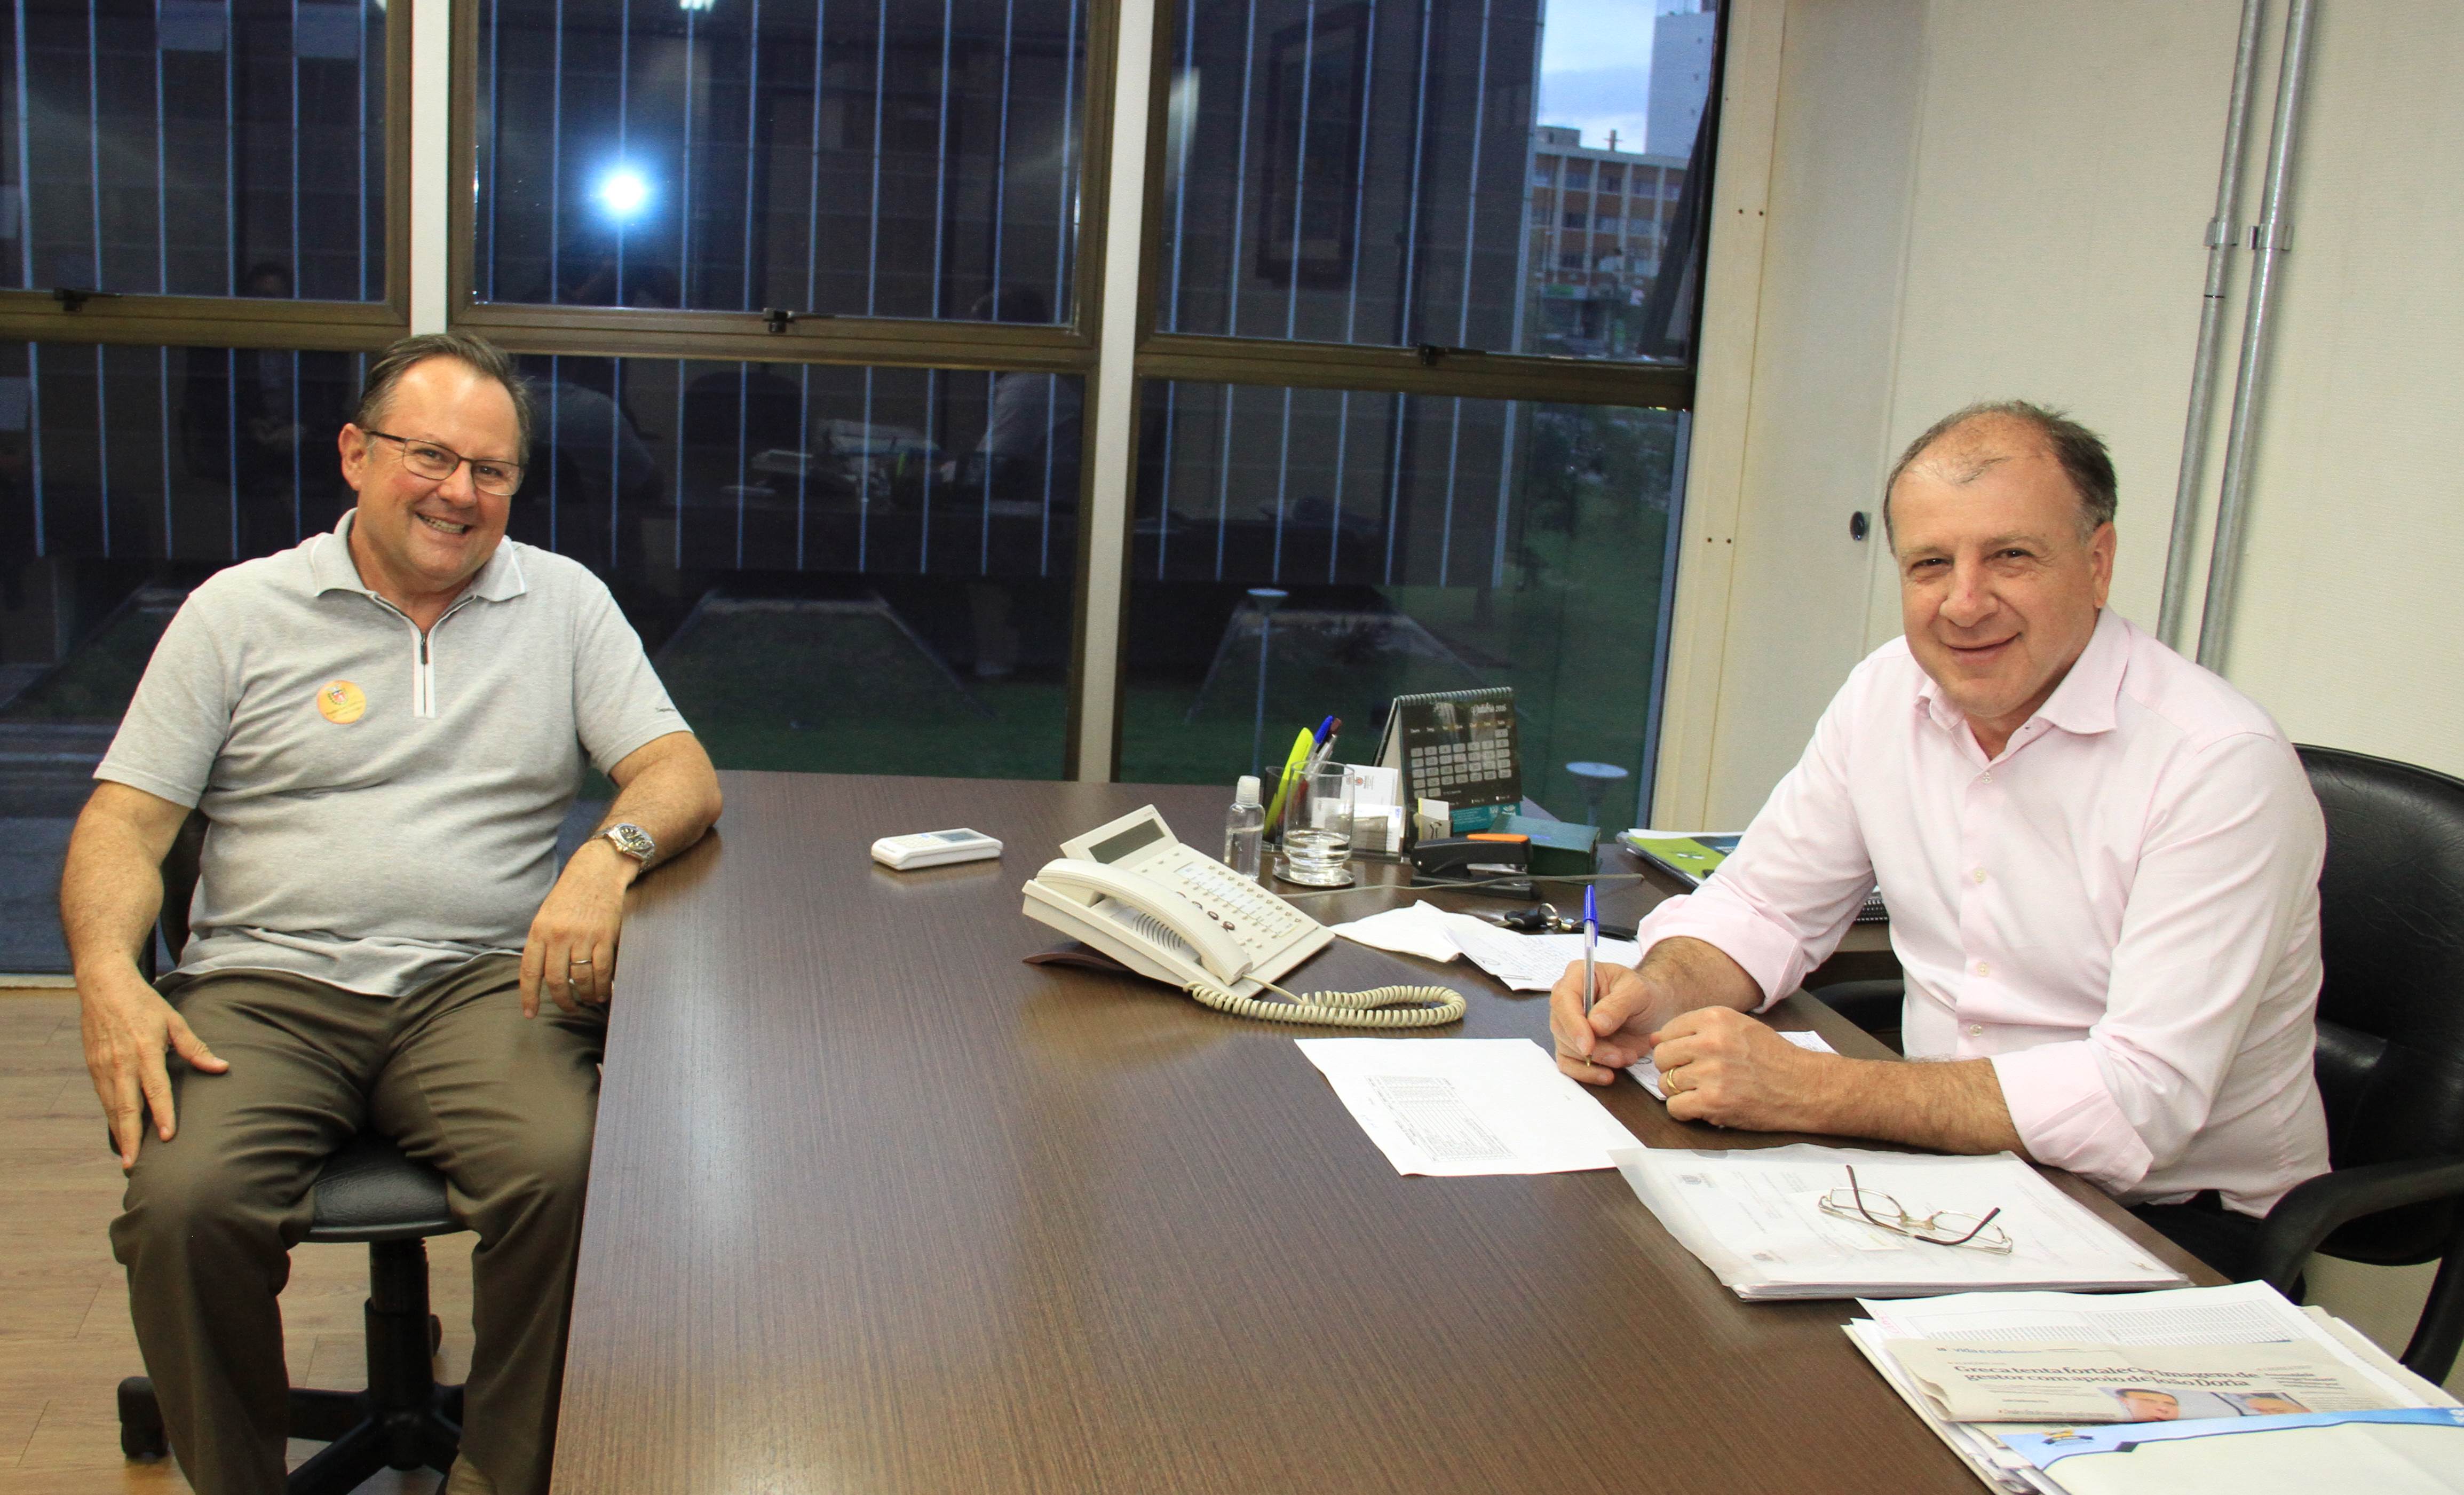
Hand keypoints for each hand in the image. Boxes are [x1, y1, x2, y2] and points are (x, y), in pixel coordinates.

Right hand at [77, 963, 227, 1169]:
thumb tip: (221, 1067)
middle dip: (131, 1138)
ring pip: (112, 1107)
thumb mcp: (174, 1020)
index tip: (168, 1136)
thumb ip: (195, 1047)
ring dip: (120, 1133)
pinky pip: (103, 1098)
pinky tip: (120, 1132)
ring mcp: (103, 1066)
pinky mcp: (93, 1067)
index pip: (156, 1089)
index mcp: (145, 1050)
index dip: (163, 1114)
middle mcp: (121, 1062)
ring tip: (128, 1158)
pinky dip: (111, 1117)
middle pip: (127, 1107)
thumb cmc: (144, 1003)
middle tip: (134, 1165)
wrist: (103, 986)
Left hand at [520, 841, 630, 1016]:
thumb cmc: (571, 894)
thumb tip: (544, 975)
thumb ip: (543, 943)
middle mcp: (559, 936)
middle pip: (557, 980)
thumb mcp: (547, 915)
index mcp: (540, 931)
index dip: (529, 996)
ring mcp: (583, 937)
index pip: (530, 971)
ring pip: (581, 978)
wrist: (597, 871)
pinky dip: (603, 985)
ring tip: (589, 1000)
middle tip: (568, 1008)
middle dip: (563, 1000)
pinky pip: (602, 970)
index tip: (530, 1014)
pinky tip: (603, 991)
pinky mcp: (605, 937)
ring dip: (586, 996)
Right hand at [1551, 960, 1684, 1084]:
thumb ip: (1617, 1005)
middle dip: (1591, 1049)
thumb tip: (1595, 1025)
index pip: (1563, 1000)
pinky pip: (1569, 1065)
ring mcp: (1569, 1025)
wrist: (1654, 1010)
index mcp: (1577, 976)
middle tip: (1619, 1056)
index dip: (1573, 1025)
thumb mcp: (1638, 991)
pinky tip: (1607, 1075)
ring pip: (1567, 1049)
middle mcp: (1567, 1000)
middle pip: (1562, 1028)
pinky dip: (1587, 1074)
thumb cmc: (1643, 994)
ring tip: (1625, 1057)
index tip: (1588, 1046)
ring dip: (1596, 1061)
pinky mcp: (1574, 1046)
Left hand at [1648, 1007, 1829, 1129]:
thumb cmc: (1773, 1057)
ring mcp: (1711, 1072)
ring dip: (1679, 1091)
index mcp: (1715, 1018)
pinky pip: (1675, 1107)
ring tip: (1702, 1092)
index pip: (1667, 1031)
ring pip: (1665, 1083)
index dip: (1674, 1048)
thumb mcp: (1739, 1027)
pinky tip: (1701, 1107)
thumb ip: (1700, 1029)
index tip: (1688, 1057)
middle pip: (1661, 1057)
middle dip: (1672, 1069)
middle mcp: (1710, 1042)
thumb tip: (1655, 1038)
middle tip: (1692, 1077)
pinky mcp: (1714, 1101)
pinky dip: (1684, 1111)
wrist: (1804, 1086)